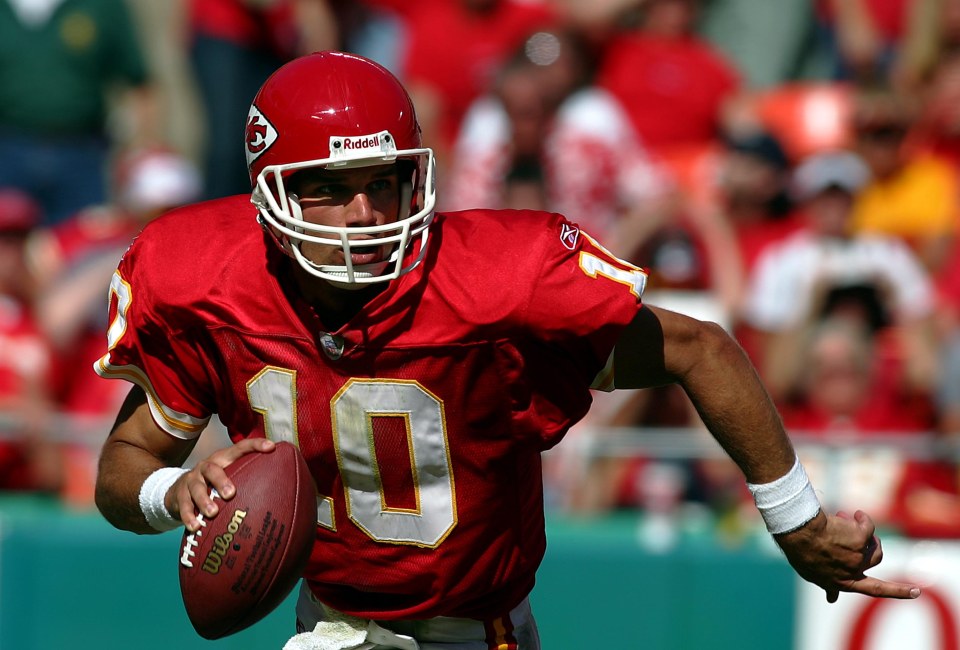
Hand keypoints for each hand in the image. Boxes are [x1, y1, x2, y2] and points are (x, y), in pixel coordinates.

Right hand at [167, 438, 275, 531]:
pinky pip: (183, 506)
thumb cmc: (214, 484)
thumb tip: (286, 490)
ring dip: (204, 501)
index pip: (240, 448)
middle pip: (212, 469)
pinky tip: (195, 527)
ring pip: (196, 488)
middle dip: (221, 481)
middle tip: (231, 494)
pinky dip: (189, 517)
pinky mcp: (179, 495)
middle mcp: (206, 466)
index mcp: (223, 459)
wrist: (178, 490)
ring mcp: (192, 480)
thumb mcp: (230, 476)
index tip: (272, 448)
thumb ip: (250, 479)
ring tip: (212, 513)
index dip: (255, 445)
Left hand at [775, 509, 921, 602]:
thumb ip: (828, 584)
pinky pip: (868, 525)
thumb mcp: (814, 574)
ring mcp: (859, 555)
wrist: (800, 535)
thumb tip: (832, 599)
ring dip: (864, 532)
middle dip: (873, 546)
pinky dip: (862, 518)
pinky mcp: (861, 538)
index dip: (897, 591)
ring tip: (846, 520)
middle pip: (876, 558)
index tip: (916, 592)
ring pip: (874, 543)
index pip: (875, 589)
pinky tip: (853, 513)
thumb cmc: (802, 552)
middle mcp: (855, 570)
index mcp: (845, 581)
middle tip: (863, 536)